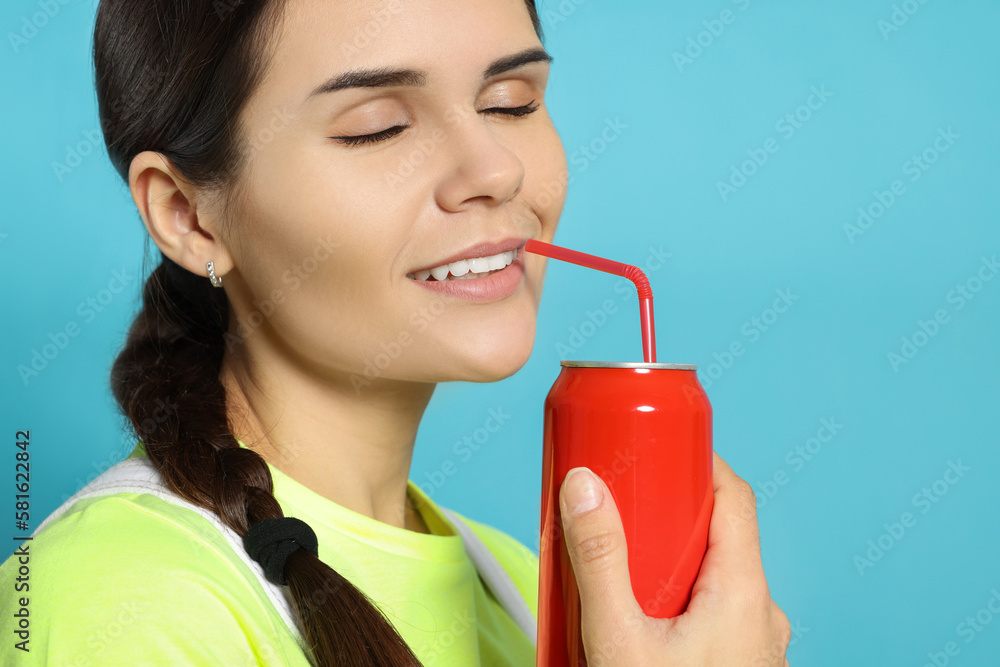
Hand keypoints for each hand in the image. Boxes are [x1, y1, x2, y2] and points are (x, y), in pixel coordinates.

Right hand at [558, 452, 790, 665]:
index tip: (657, 451)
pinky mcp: (741, 665)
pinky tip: (640, 625)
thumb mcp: (618, 637)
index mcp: (743, 592)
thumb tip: (584, 486)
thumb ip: (599, 561)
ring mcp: (756, 645)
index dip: (699, 465)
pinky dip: (680, 608)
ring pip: (714, 582)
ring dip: (669, 570)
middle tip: (620, 516)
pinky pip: (715, 618)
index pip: (734, 497)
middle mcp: (761, 614)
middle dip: (666, 523)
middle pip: (717, 539)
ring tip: (621, 576)